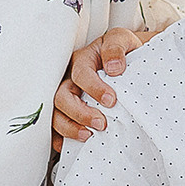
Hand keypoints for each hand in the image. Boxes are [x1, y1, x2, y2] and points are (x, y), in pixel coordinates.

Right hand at [52, 26, 146, 146]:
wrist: (130, 60)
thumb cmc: (124, 51)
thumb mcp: (124, 40)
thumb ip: (117, 48)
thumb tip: (113, 68)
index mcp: (82, 60)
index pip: (80, 74)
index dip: (93, 88)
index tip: (111, 100)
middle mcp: (69, 78)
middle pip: (61, 97)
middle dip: (80, 113)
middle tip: (101, 123)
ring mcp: (67, 95)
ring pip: (55, 113)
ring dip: (69, 127)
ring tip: (88, 136)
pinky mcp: (68, 111)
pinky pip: (56, 126)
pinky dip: (60, 138)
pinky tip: (70, 146)